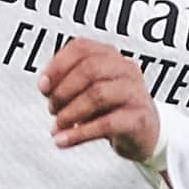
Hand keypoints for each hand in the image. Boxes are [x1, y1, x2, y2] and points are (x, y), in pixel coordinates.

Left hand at [39, 39, 160, 163]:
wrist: (145, 133)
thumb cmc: (112, 108)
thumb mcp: (88, 91)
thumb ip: (66, 85)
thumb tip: (45, 87)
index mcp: (111, 57)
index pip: (81, 48)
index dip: (57, 66)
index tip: (43, 87)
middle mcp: (126, 69)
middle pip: (90, 69)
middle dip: (63, 91)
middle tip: (52, 109)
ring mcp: (135, 93)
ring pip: (98, 95)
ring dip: (70, 112)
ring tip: (58, 125)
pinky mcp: (139, 119)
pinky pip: (107, 124)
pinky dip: (80, 134)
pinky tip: (64, 140)